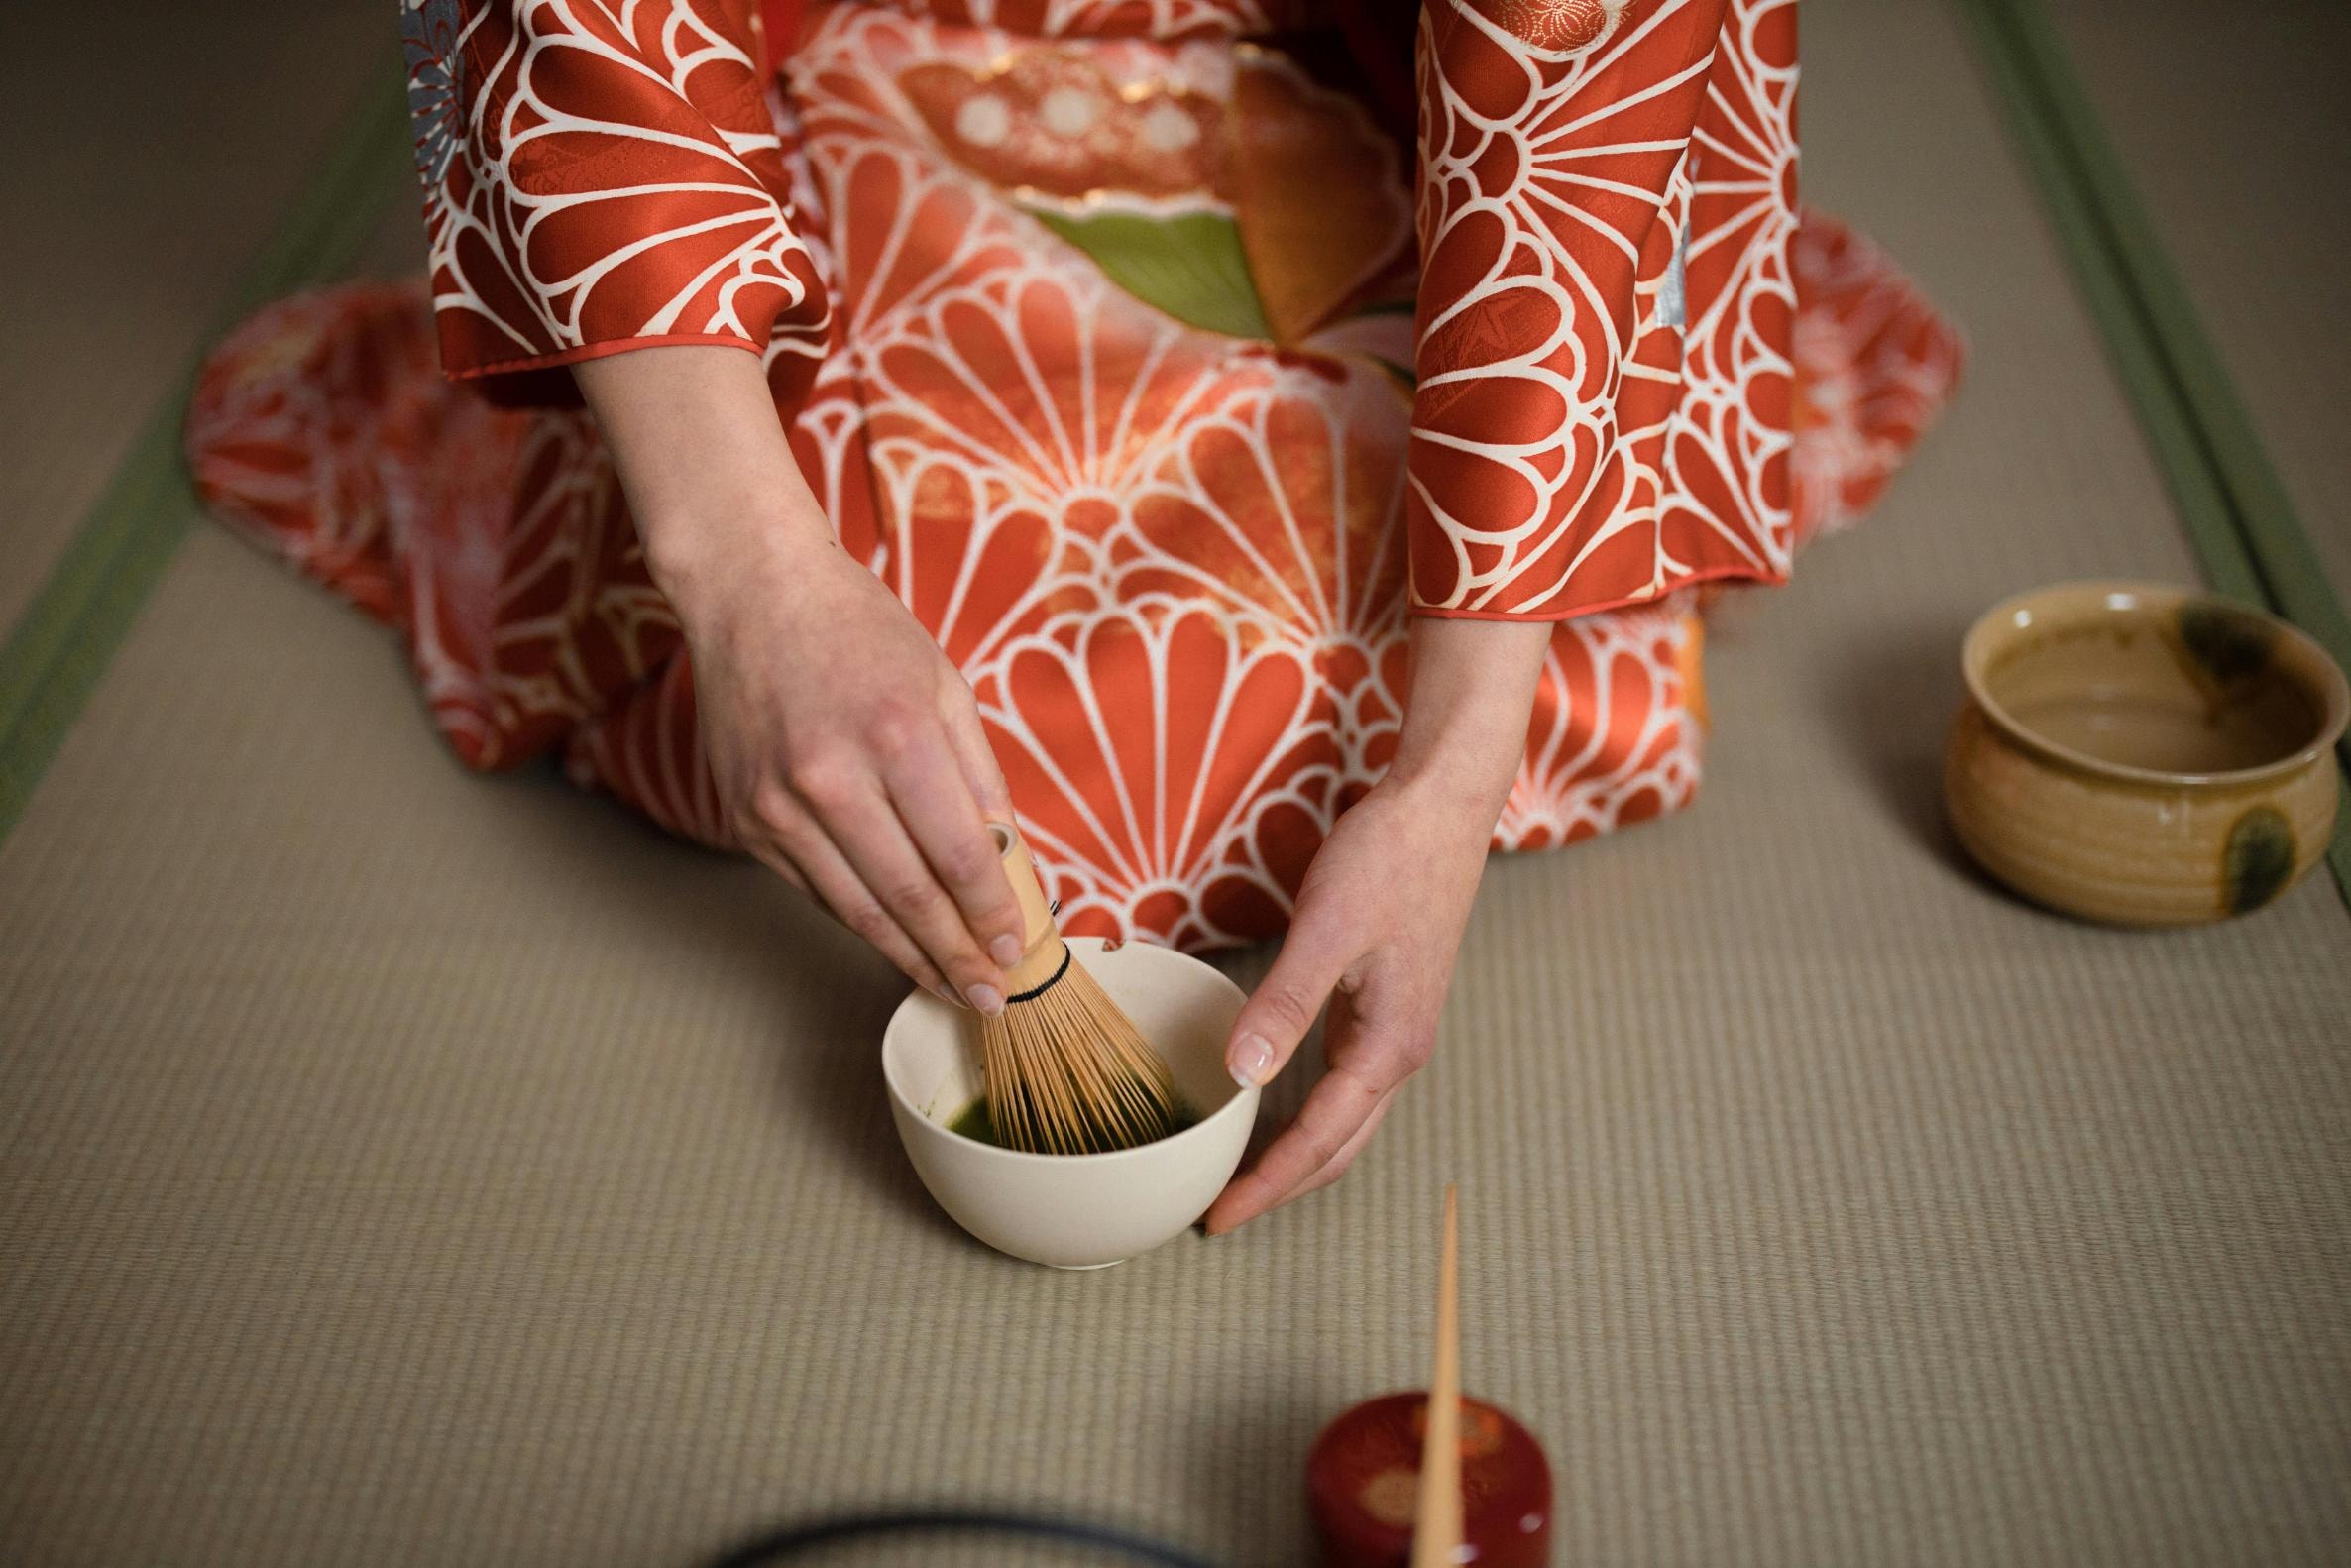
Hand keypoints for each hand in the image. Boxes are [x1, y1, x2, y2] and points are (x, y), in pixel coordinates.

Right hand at [576, 345, 1025, 1009]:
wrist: (750, 592)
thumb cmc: (858, 629)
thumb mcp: (943, 683)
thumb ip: (978, 776)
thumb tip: (1011, 861)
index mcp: (896, 734)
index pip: (958, 853)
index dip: (992, 912)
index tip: (1017, 948)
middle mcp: (829, 776)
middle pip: (907, 896)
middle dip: (957, 956)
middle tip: (991, 995)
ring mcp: (777, 803)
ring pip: (854, 908)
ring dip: (909, 957)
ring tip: (950, 987)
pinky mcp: (745, 818)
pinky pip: (814, 888)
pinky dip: (859, 920)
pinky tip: (895, 942)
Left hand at [1203, 616, 1553, 1233]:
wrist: (1443, 805)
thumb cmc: (1391, 858)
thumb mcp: (1329, 929)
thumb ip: (1286, 1004)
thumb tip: (1243, 1077)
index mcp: (1389, 1045)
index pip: (1320, 1141)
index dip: (1267, 1184)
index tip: (1218, 1218)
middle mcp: (1399, 1050)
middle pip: (1340, 1147)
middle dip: (1282, 1185)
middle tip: (1220, 1213)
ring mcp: (1397, 1029)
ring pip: (1345, 1118)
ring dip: (1297, 1153)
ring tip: (1240, 1173)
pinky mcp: (1387, 1004)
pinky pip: (1345, 1080)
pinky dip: (1309, 1110)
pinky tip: (1272, 1103)